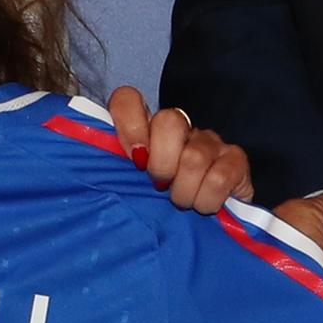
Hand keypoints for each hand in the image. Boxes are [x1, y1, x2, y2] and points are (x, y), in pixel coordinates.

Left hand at [103, 86, 251, 215]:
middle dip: (161, 163)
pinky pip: (219, 178)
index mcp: (148, 129)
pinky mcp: (237, 160)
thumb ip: (113, 172)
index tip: (134, 159)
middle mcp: (181, 127)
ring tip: (182, 203)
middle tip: (160, 186)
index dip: (128, 123)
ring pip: (194, 156)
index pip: (128, 99)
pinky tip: (204, 206)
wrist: (213, 222)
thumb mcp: (133, 188)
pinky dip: (207, 200)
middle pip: (169, 120)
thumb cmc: (162, 204)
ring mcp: (211, 141)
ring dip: (183, 192)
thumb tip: (85, 171)